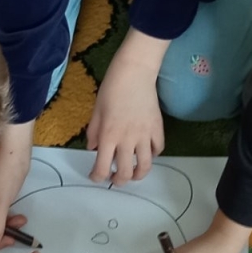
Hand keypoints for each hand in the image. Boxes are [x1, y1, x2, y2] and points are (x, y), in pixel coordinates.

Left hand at [87, 32, 167, 184]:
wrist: (135, 72)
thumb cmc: (112, 88)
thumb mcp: (96, 110)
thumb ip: (94, 132)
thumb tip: (93, 148)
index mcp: (109, 136)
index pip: (102, 167)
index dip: (97, 177)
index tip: (95, 176)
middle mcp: (127, 140)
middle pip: (125, 173)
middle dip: (118, 180)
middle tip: (114, 177)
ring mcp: (145, 135)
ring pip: (145, 166)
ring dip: (138, 174)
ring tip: (133, 173)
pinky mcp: (158, 129)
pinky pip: (158, 150)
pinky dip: (152, 155)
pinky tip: (146, 152)